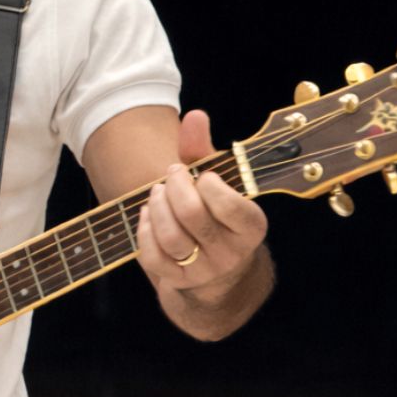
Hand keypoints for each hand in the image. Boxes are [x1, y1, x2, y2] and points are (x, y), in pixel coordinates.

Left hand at [135, 109, 267, 303]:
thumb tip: (195, 115)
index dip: (206, 182)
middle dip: (174, 187)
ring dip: (156, 206)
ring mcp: (204, 270)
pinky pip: (153, 256)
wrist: (217, 268)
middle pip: (192, 215)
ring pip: (170, 236)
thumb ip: (204, 150)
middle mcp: (232, 253)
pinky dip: (144, 230)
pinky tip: (147, 216)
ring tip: (158, 193)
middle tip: (171, 176)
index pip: (228, 204)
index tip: (200, 175)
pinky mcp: (179, 281)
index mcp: (251, 227)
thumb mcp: (217, 183)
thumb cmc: (215, 213)